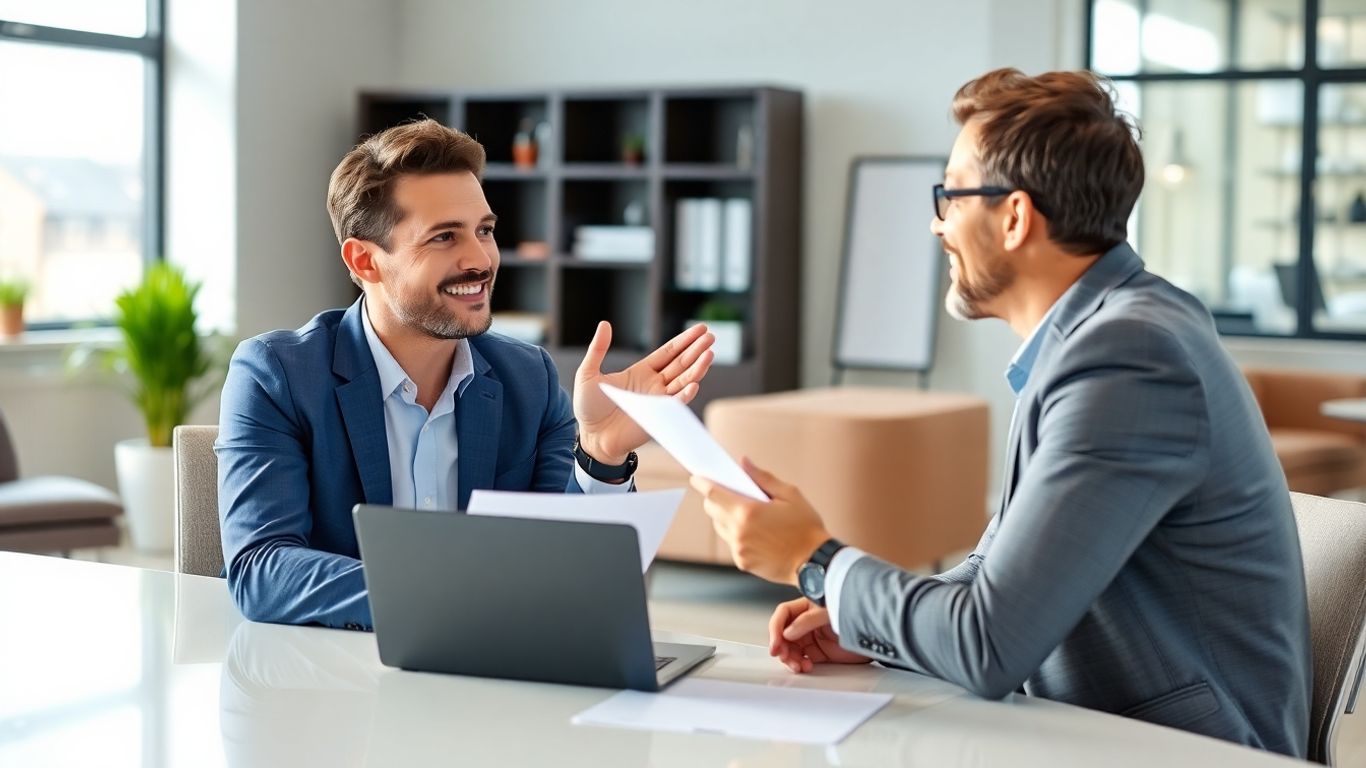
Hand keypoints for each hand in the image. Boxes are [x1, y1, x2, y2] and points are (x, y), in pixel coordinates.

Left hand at [573, 321, 713, 463]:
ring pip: (683, 381)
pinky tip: (695, 383)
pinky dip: (686, 395)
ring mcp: (658, 400)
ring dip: (697, 368)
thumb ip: (598, 349)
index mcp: (642, 371)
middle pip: (681, 363)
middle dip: (696, 350)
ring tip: (709, 353)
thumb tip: (605, 324)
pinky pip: (676, 404)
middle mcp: (654, 384)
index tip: (700, 329)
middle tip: (710, 337)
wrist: (592, 437)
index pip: (669, 353)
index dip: (684, 341)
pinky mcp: (658, 416)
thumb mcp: (588, 373)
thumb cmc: (589, 407)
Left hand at [691, 458, 830, 584]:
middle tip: (727, 492)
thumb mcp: (789, 495)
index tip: (696, 477)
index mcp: (748, 511)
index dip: (702, 483)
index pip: (713, 493)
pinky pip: (732, 543)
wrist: (815, 562)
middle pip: (712, 510)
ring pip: (720, 527)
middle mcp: (738, 531)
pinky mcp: (742, 562)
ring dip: (726, 517)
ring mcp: (739, 549)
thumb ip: (763, 478)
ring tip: (746, 513)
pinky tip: (756, 532)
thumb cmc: (806, 526)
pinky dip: (737, 534)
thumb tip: (744, 463)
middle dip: (715, 498)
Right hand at [770, 597, 870, 672]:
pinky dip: (800, 664)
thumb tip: (788, 632)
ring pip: (790, 649)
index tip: (775, 644)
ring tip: (798, 665)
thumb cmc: (856, 613)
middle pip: (783, 634)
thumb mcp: (829, 613)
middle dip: (781, 647)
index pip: (783, 615)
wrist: (876, 635)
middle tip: (784, 657)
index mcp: (806, 606)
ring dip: (790, 659)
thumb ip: (808, 621)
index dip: (776, 629)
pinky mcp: (818, 652)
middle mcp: (806, 622)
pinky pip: (801, 659)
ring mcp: (811, 637)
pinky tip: (806, 666)